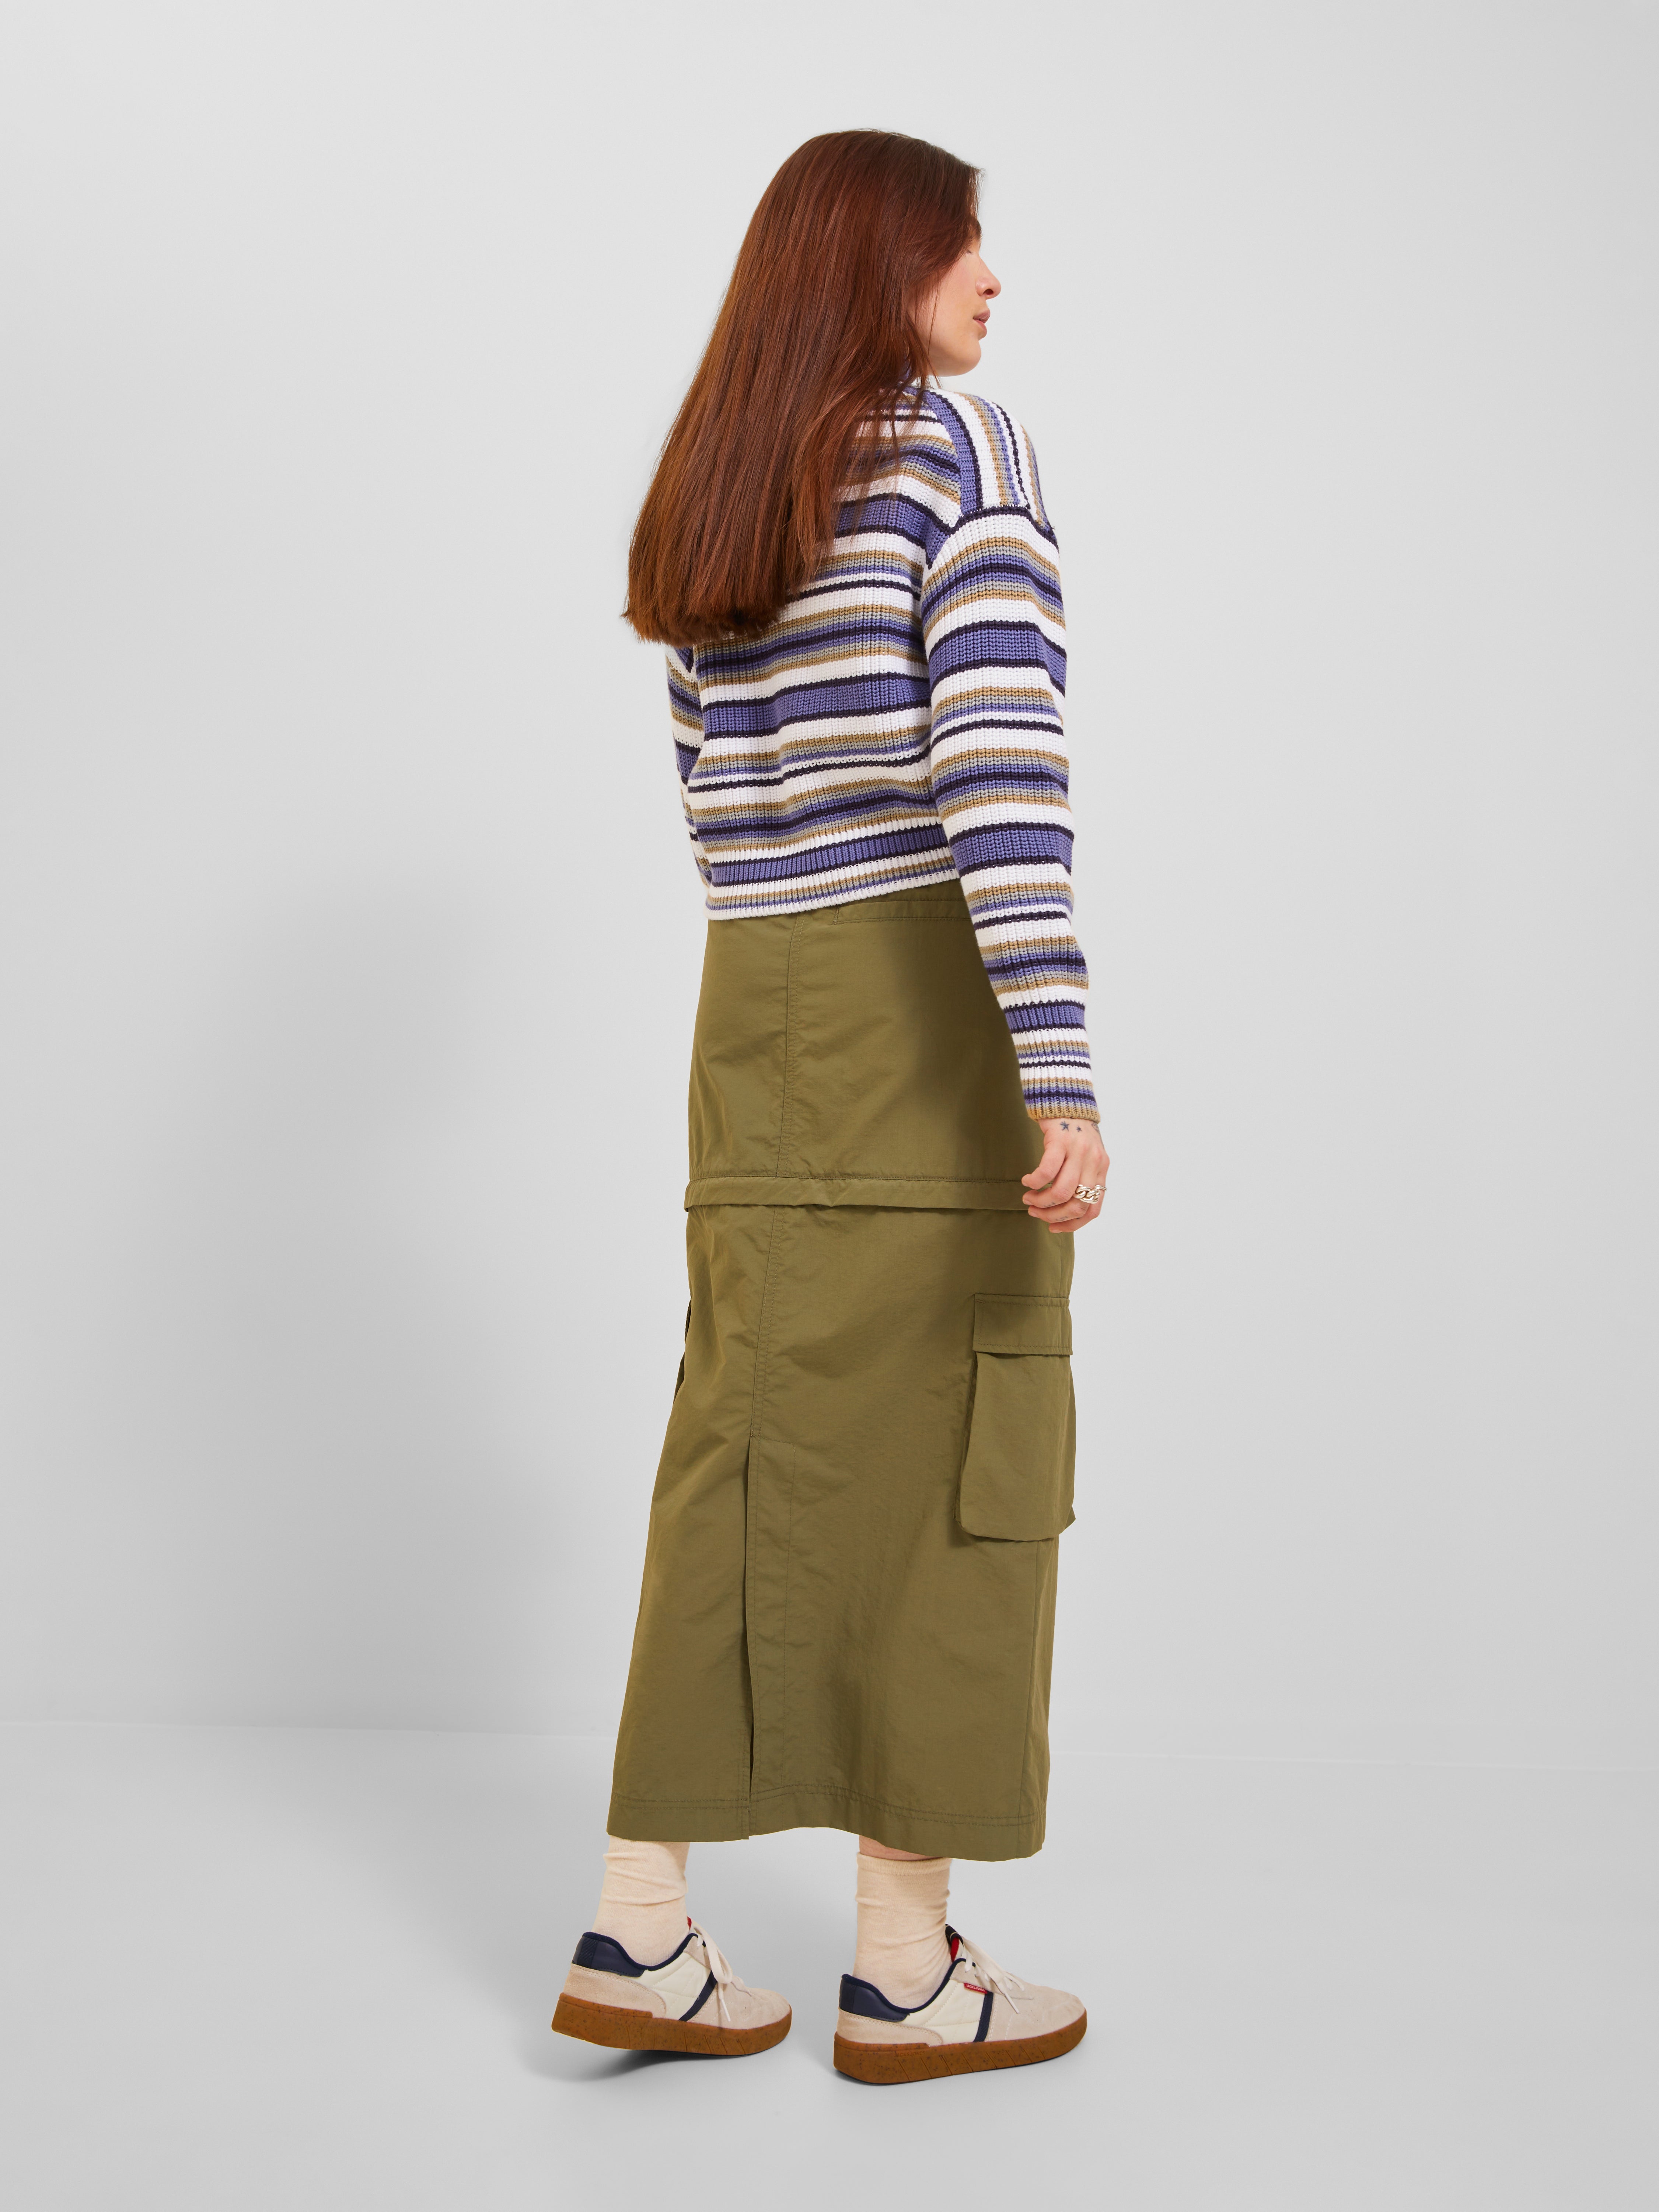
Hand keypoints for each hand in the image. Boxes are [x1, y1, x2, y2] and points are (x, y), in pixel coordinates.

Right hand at [1022, 1119, 1109, 1234]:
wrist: (1067, 1096)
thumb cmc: (1073, 1129)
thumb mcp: (1086, 1155)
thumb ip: (1082, 1177)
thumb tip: (1065, 1207)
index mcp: (1101, 1169)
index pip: (1092, 1209)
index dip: (1072, 1224)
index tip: (1053, 1227)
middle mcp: (1093, 1162)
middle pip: (1077, 1205)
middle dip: (1053, 1215)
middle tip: (1035, 1212)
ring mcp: (1078, 1151)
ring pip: (1061, 1192)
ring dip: (1041, 1201)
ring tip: (1028, 1198)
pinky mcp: (1060, 1140)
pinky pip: (1046, 1172)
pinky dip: (1034, 1182)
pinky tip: (1026, 1181)